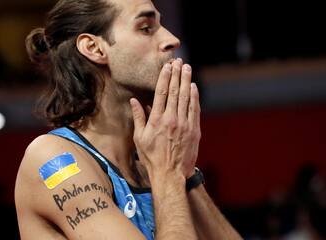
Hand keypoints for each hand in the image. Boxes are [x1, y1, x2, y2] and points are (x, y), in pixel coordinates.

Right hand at [130, 59, 200, 178]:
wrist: (170, 174)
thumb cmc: (151, 157)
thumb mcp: (140, 138)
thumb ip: (138, 117)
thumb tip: (134, 101)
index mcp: (157, 120)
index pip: (161, 93)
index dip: (165, 77)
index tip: (168, 66)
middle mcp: (171, 119)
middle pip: (175, 91)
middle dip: (177, 74)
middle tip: (179, 61)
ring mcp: (185, 124)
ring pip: (186, 98)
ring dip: (187, 81)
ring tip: (187, 68)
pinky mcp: (194, 130)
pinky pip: (195, 109)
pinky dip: (194, 97)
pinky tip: (193, 87)